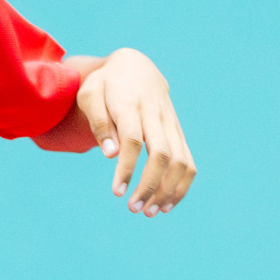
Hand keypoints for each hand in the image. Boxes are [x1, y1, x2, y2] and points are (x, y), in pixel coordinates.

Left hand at [76, 48, 195, 217]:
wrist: (135, 67)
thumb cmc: (106, 84)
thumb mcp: (90, 94)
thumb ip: (99, 122)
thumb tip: (111, 154)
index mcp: (130, 104)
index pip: (132, 140)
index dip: (126, 168)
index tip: (116, 192)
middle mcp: (155, 115)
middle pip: (161, 154)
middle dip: (150, 185)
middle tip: (134, 208)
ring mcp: (171, 124)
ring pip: (180, 161)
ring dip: (168, 190)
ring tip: (150, 212)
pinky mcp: (178, 132)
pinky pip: (189, 161)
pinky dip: (182, 185)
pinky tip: (168, 204)